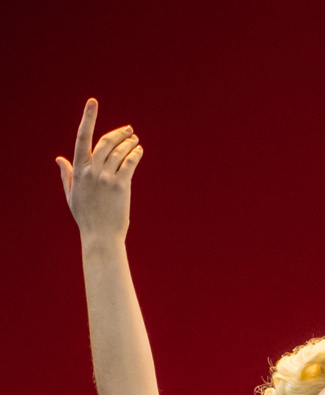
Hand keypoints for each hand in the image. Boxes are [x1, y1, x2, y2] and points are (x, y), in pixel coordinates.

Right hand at [57, 100, 142, 240]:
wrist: (101, 236)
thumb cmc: (86, 217)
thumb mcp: (72, 194)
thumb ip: (67, 174)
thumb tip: (59, 158)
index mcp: (79, 169)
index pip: (83, 137)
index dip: (88, 118)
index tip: (93, 102)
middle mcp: (92, 170)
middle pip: (106, 142)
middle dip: (119, 133)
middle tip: (129, 130)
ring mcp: (107, 178)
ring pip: (120, 151)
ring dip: (129, 143)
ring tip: (135, 140)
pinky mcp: (121, 186)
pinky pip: (130, 163)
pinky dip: (135, 154)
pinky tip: (139, 151)